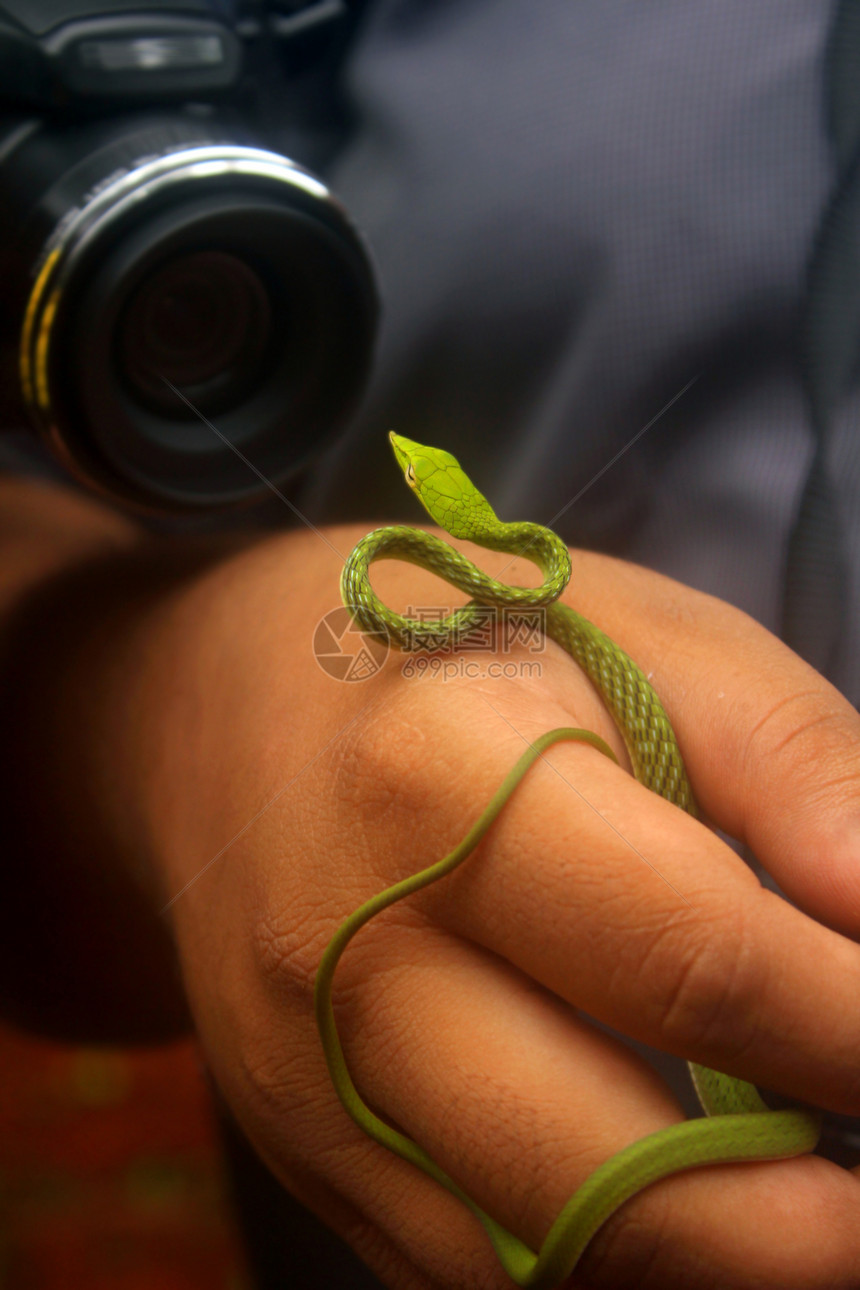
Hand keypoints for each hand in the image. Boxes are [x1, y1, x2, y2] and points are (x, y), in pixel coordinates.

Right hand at [136, 528, 859, 1287]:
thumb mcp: (639, 636)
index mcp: (439, 778)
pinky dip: (610, 1259)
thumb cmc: (456, 648)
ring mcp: (302, 1077)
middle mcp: (347, 958)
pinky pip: (475, 1264)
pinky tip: (682, 1191)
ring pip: (541, 1264)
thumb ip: (794, 764)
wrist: (214, 708)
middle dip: (809, 1229)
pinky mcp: (296, 1144)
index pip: (690, 959)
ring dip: (714, 1259)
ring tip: (811, 1195)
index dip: (856, 1030)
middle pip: (605, 1177)